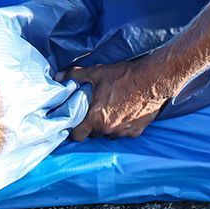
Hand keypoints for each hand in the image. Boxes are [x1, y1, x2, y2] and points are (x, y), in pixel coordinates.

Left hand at [64, 57, 183, 140]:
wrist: (152, 80)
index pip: (77, 136)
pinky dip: (123, 126)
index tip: (75, 123)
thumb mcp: (96, 73)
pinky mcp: (136, 132)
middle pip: (93, 134)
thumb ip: (74, 76)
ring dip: (108, 126)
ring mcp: (123, 132)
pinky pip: (124, 133)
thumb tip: (57, 77)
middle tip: (94, 112)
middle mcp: (107, 129)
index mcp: (95, 118)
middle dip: (92, 126)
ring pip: (109, 134)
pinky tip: (126, 113)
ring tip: (112, 111)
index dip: (74, 130)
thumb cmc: (123, 76)